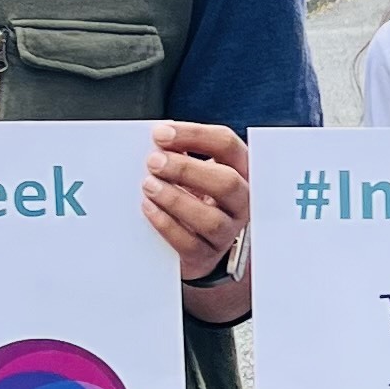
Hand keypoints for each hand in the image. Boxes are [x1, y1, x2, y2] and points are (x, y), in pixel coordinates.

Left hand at [146, 122, 248, 281]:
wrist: (194, 243)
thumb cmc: (193, 197)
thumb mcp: (194, 171)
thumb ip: (179, 153)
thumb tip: (158, 140)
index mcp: (240, 170)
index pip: (226, 145)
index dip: (194, 135)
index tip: (160, 133)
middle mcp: (240, 201)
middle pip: (227, 183)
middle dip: (187, 169)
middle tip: (153, 161)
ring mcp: (227, 231)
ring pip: (211, 218)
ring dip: (175, 199)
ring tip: (149, 185)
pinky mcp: (207, 255)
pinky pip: (190, 243)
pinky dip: (166, 224)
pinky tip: (149, 208)